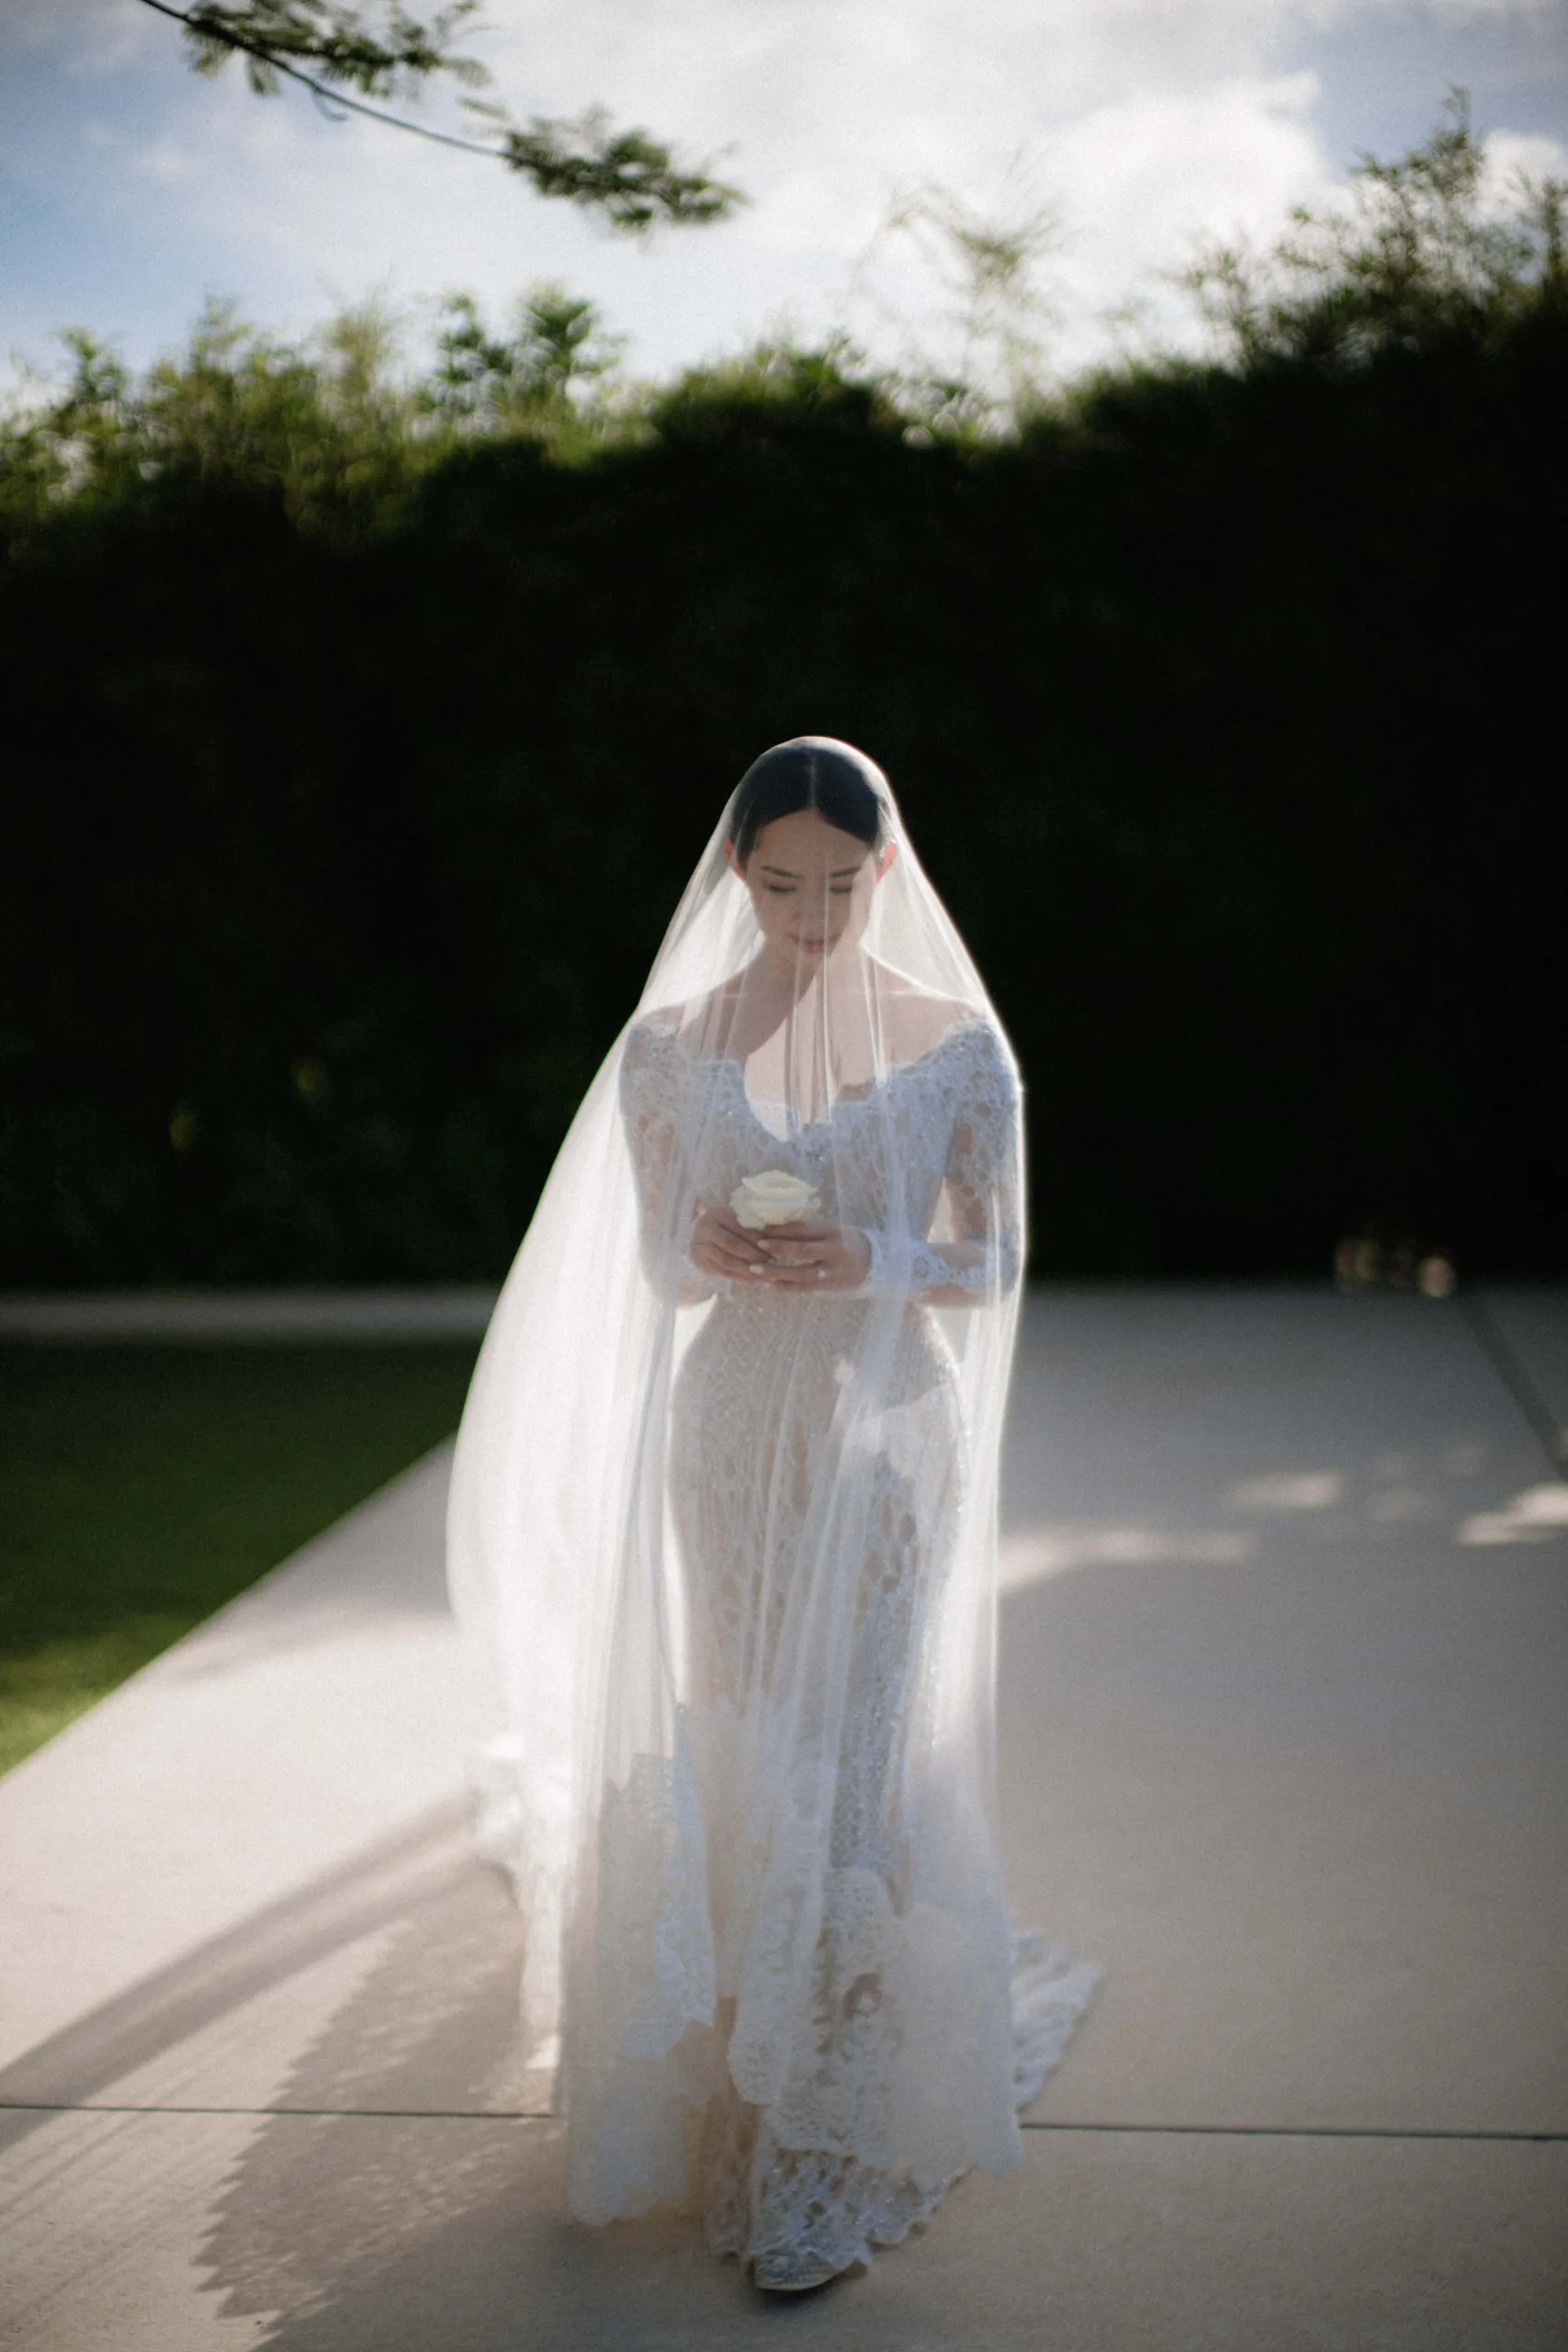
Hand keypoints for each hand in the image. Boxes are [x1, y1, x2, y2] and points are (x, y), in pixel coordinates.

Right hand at [689, 1200, 776, 1281]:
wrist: (705, 1233)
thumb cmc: (729, 1223)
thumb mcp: (739, 1218)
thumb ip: (753, 1225)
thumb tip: (774, 1236)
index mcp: (716, 1214)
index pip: (739, 1228)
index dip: (757, 1238)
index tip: (774, 1245)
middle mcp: (705, 1231)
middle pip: (732, 1245)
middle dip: (754, 1255)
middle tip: (771, 1260)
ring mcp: (701, 1249)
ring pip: (728, 1262)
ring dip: (749, 1270)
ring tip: (767, 1273)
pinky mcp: (703, 1265)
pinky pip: (725, 1273)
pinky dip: (742, 1277)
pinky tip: (757, 1279)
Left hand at [740, 1220, 871, 1291]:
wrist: (874, 1263)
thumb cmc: (848, 1242)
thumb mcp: (833, 1231)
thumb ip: (810, 1231)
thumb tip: (777, 1228)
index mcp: (834, 1233)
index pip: (804, 1231)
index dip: (782, 1231)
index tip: (762, 1229)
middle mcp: (834, 1252)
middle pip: (802, 1251)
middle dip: (778, 1249)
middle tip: (757, 1246)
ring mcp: (833, 1272)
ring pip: (801, 1273)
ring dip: (776, 1272)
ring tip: (755, 1270)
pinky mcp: (830, 1287)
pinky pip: (805, 1288)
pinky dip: (787, 1287)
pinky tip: (771, 1284)